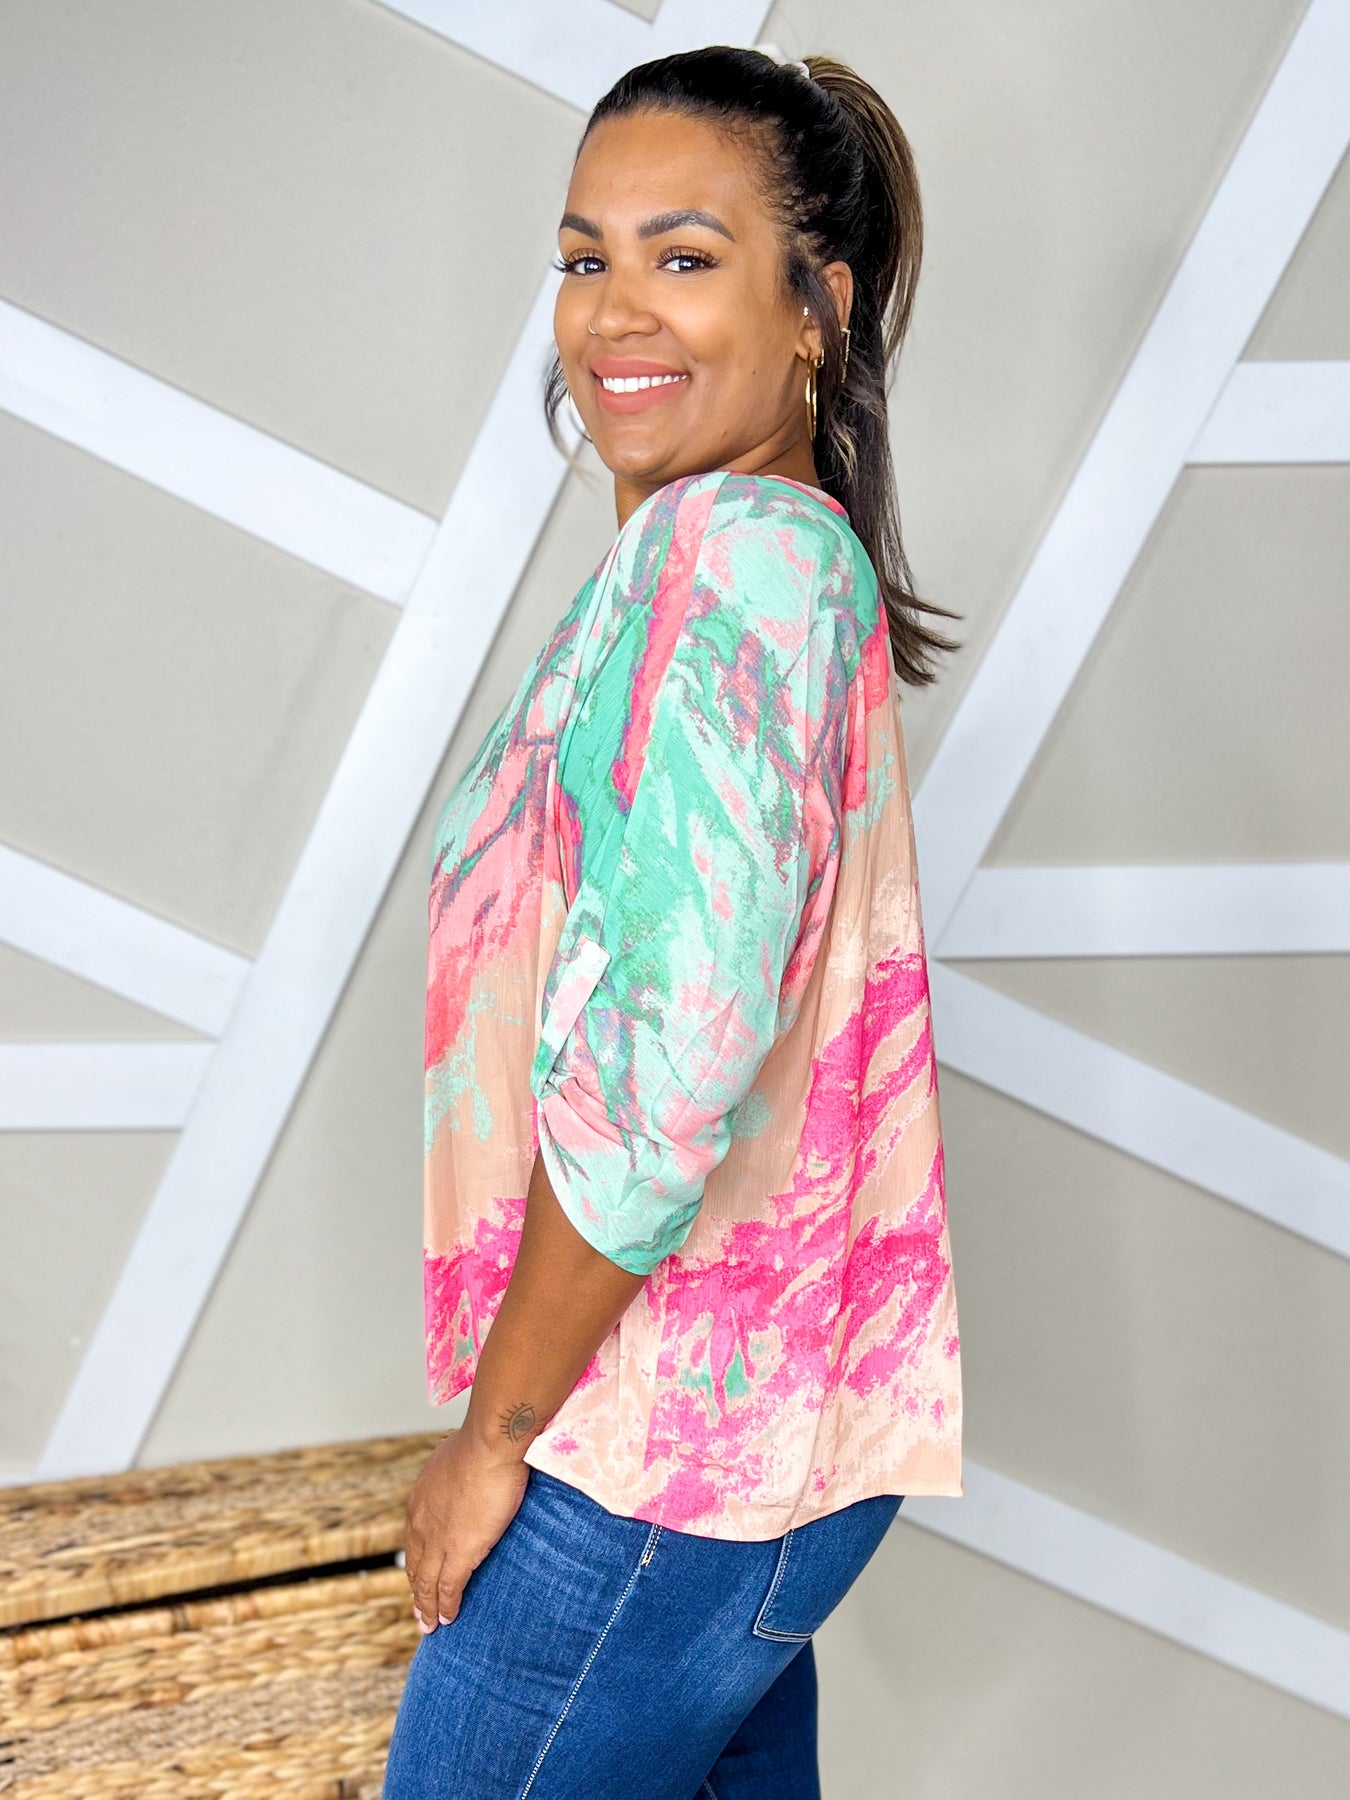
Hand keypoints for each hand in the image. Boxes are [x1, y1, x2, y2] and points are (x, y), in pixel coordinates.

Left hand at [403, 1427, 529, 1633]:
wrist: (490, 1443)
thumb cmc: (481, 1443)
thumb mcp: (453, 1458)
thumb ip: (451, 1477)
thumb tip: (461, 1474)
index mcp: (420, 1501)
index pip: (414, 1540)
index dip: (416, 1562)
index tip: (418, 1576)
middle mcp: (421, 1524)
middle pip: (415, 1566)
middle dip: (417, 1591)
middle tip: (419, 1612)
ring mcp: (439, 1540)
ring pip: (427, 1584)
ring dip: (427, 1607)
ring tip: (429, 1624)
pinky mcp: (460, 1552)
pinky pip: (449, 1588)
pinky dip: (446, 1606)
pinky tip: (447, 1618)